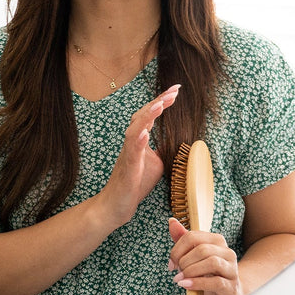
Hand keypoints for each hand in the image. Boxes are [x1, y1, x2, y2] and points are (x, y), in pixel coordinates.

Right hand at [98, 85, 179, 227]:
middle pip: (143, 116)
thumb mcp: (156, 162)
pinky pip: (132, 152)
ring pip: (135, 129)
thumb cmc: (135, 183)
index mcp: (139, 139)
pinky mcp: (127, 169)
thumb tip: (178, 139)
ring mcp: (128, 154)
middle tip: (174, 91)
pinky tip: (146, 132)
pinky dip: (138, 140)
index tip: (176, 89)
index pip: (151, 115)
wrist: (116, 206)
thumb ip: (162, 148)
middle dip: (158, 102)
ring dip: (148, 116)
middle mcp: (132, 142)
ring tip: (160, 104)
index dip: (162, 101)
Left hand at [168, 217, 243, 294]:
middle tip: (177, 273)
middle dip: (184, 261)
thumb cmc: (208, 275)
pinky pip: (215, 282)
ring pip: (211, 262)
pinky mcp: (231, 286)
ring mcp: (232, 269)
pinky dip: (197, 283)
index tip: (171, 264)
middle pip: (202, 249)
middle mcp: (227, 252)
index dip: (177, 250)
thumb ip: (184, 240)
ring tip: (180, 280)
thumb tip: (171, 221)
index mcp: (217, 241)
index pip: (193, 237)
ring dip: (190, 272)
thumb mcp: (194, 258)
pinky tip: (186, 286)